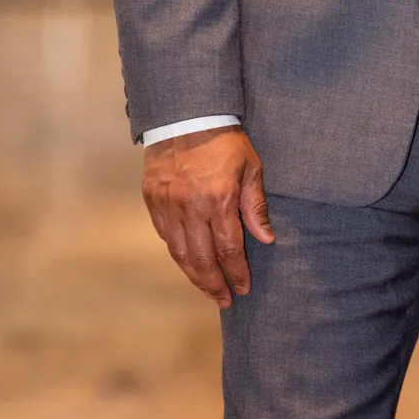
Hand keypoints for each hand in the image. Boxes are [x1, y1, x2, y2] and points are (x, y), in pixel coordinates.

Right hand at [142, 126, 273, 309]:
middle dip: (214, 284)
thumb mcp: (251, 168)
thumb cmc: (225, 141)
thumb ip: (256, 205)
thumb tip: (266, 239)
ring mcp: (167, 206)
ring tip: (208, 290)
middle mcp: (189, 208)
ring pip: (180, 253)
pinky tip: (189, 264)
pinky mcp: (152, 201)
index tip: (244, 289)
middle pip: (201, 259)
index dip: (237, 273)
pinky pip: (166, 236)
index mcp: (217, 200)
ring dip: (194, 276)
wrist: (185, 116)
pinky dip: (178, 254)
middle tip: (225, 301)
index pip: (228, 250)